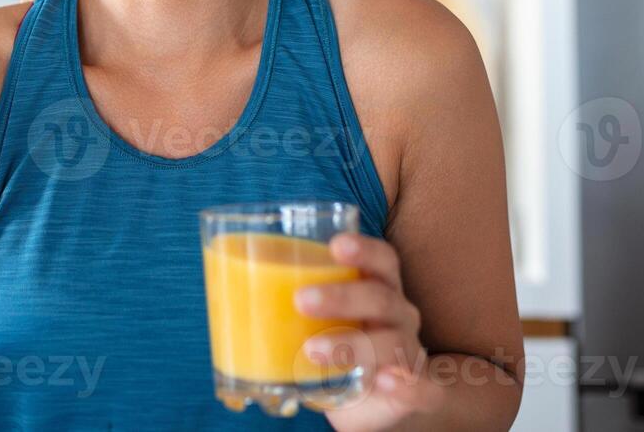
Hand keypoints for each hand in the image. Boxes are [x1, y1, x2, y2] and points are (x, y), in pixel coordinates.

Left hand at [296, 233, 443, 429]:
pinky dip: (410, 386)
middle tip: (300, 299)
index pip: (381, 260)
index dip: (362, 248)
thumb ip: (285, 296)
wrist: (382, 399)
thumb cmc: (343, 345)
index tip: (334, 244)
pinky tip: (388, 381)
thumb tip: (219, 270)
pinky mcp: (415, 392)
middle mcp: (398, 316)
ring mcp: (409, 354)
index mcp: (379, 289)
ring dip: (351, 345)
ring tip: (312, 351)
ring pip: (392, 344)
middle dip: (341, 296)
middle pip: (379, 297)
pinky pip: (423, 390)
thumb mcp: (319, 317)